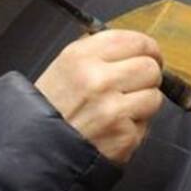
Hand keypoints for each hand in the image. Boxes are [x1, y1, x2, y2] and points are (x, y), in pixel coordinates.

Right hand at [35, 30, 164, 165]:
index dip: (148, 49)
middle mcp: (98, 80)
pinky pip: (145, 124)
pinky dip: (134, 128)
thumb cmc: (52, 108)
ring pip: (154, 96)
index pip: (135, 41)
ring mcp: (112, 110)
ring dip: (143, 103)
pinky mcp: (123, 136)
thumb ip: (99, 53)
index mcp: (81, 57)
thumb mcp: (64, 66)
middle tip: (136, 85)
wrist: (36, 150)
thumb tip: (137, 47)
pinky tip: (113, 129)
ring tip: (120, 110)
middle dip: (147, 77)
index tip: (150, 55)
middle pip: (150, 68)